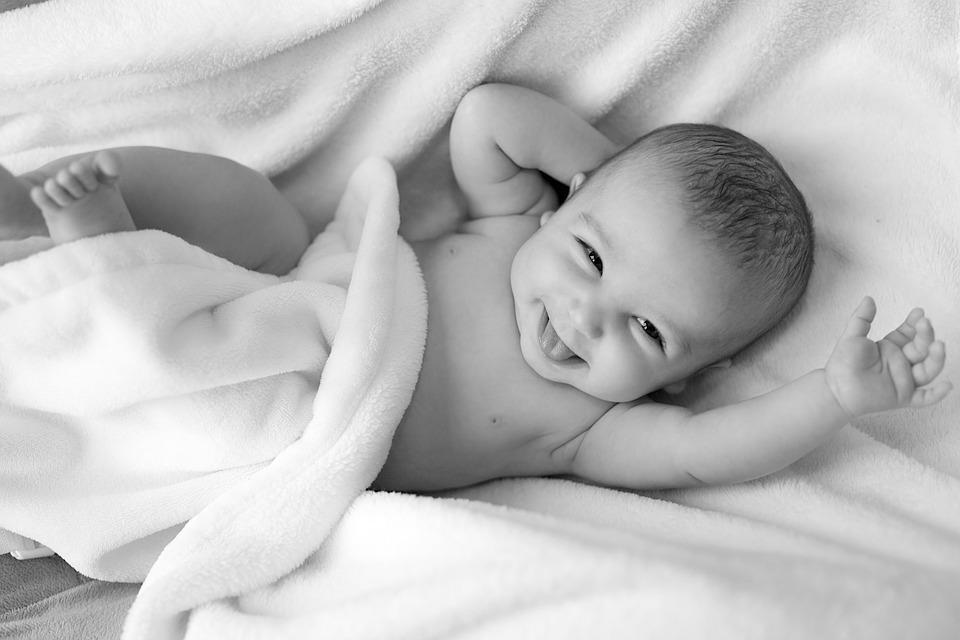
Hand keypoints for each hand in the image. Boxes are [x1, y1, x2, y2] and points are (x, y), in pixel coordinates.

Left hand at [824, 297, 950, 416]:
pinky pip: (924, 398)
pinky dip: (937, 394)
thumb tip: (869, 299)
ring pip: (928, 370)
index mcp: (890, 349)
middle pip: (921, 348)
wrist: (834, 388)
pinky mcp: (902, 396)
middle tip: (924, 323)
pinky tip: (947, 386)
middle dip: (925, 335)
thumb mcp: (852, 336)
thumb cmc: (842, 364)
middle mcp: (901, 363)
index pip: (910, 334)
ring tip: (938, 345)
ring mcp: (903, 380)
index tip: (919, 313)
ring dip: (936, 358)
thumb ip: (861, 318)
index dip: (916, 324)